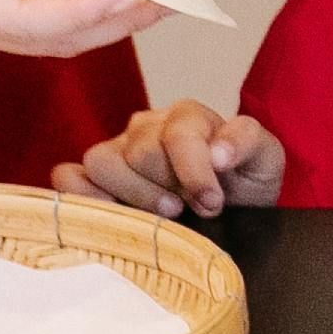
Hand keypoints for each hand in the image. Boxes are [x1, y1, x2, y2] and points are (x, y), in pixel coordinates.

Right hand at [60, 100, 284, 219]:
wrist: (234, 213)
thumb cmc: (245, 185)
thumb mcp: (265, 160)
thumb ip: (247, 142)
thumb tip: (217, 153)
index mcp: (186, 116)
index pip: (176, 134)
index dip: (193, 172)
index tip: (212, 203)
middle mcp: (146, 127)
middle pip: (138, 151)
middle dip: (165, 188)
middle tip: (186, 210)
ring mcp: (116, 152)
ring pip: (100, 161)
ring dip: (130, 195)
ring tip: (158, 217)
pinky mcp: (93, 179)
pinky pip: (67, 177)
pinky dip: (81, 196)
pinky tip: (114, 216)